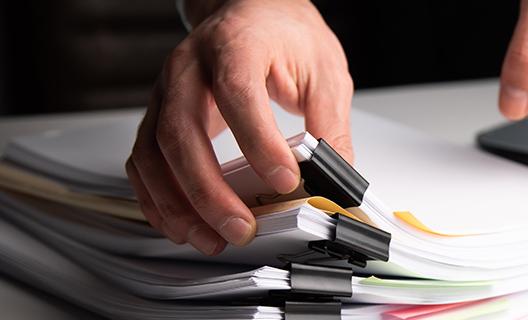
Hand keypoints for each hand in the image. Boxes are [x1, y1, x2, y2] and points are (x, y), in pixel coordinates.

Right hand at [126, 0, 353, 254]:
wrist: (252, 12)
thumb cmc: (285, 36)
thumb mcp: (324, 72)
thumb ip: (330, 124)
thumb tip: (336, 178)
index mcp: (235, 46)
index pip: (238, 94)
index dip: (258, 141)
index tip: (284, 180)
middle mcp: (189, 68)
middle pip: (181, 132)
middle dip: (209, 190)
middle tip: (241, 226)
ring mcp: (166, 92)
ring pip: (153, 154)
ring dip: (177, 205)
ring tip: (211, 237)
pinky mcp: (158, 116)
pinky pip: (142, 163)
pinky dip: (156, 200)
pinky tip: (182, 225)